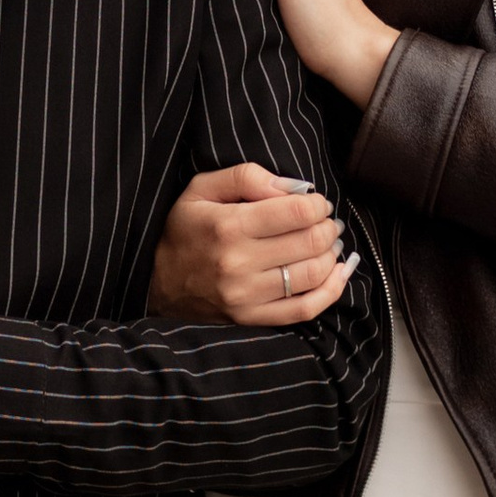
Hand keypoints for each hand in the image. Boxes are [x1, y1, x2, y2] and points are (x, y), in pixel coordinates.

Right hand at [152, 162, 357, 326]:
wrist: (157, 283)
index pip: (296, 212)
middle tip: (324, 221)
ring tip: (327, 243)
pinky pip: (305, 310)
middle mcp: (239, 263)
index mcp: (228, 226)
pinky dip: (331, 290)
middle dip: (327, 227)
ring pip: (313, 275)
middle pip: (310, 242)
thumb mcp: (201, 188)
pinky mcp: (252, 319)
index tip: (316, 202)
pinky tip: (339, 273)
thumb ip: (246, 177)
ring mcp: (247, 297)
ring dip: (331, 255)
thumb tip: (293, 188)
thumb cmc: (184, 230)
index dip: (317, 203)